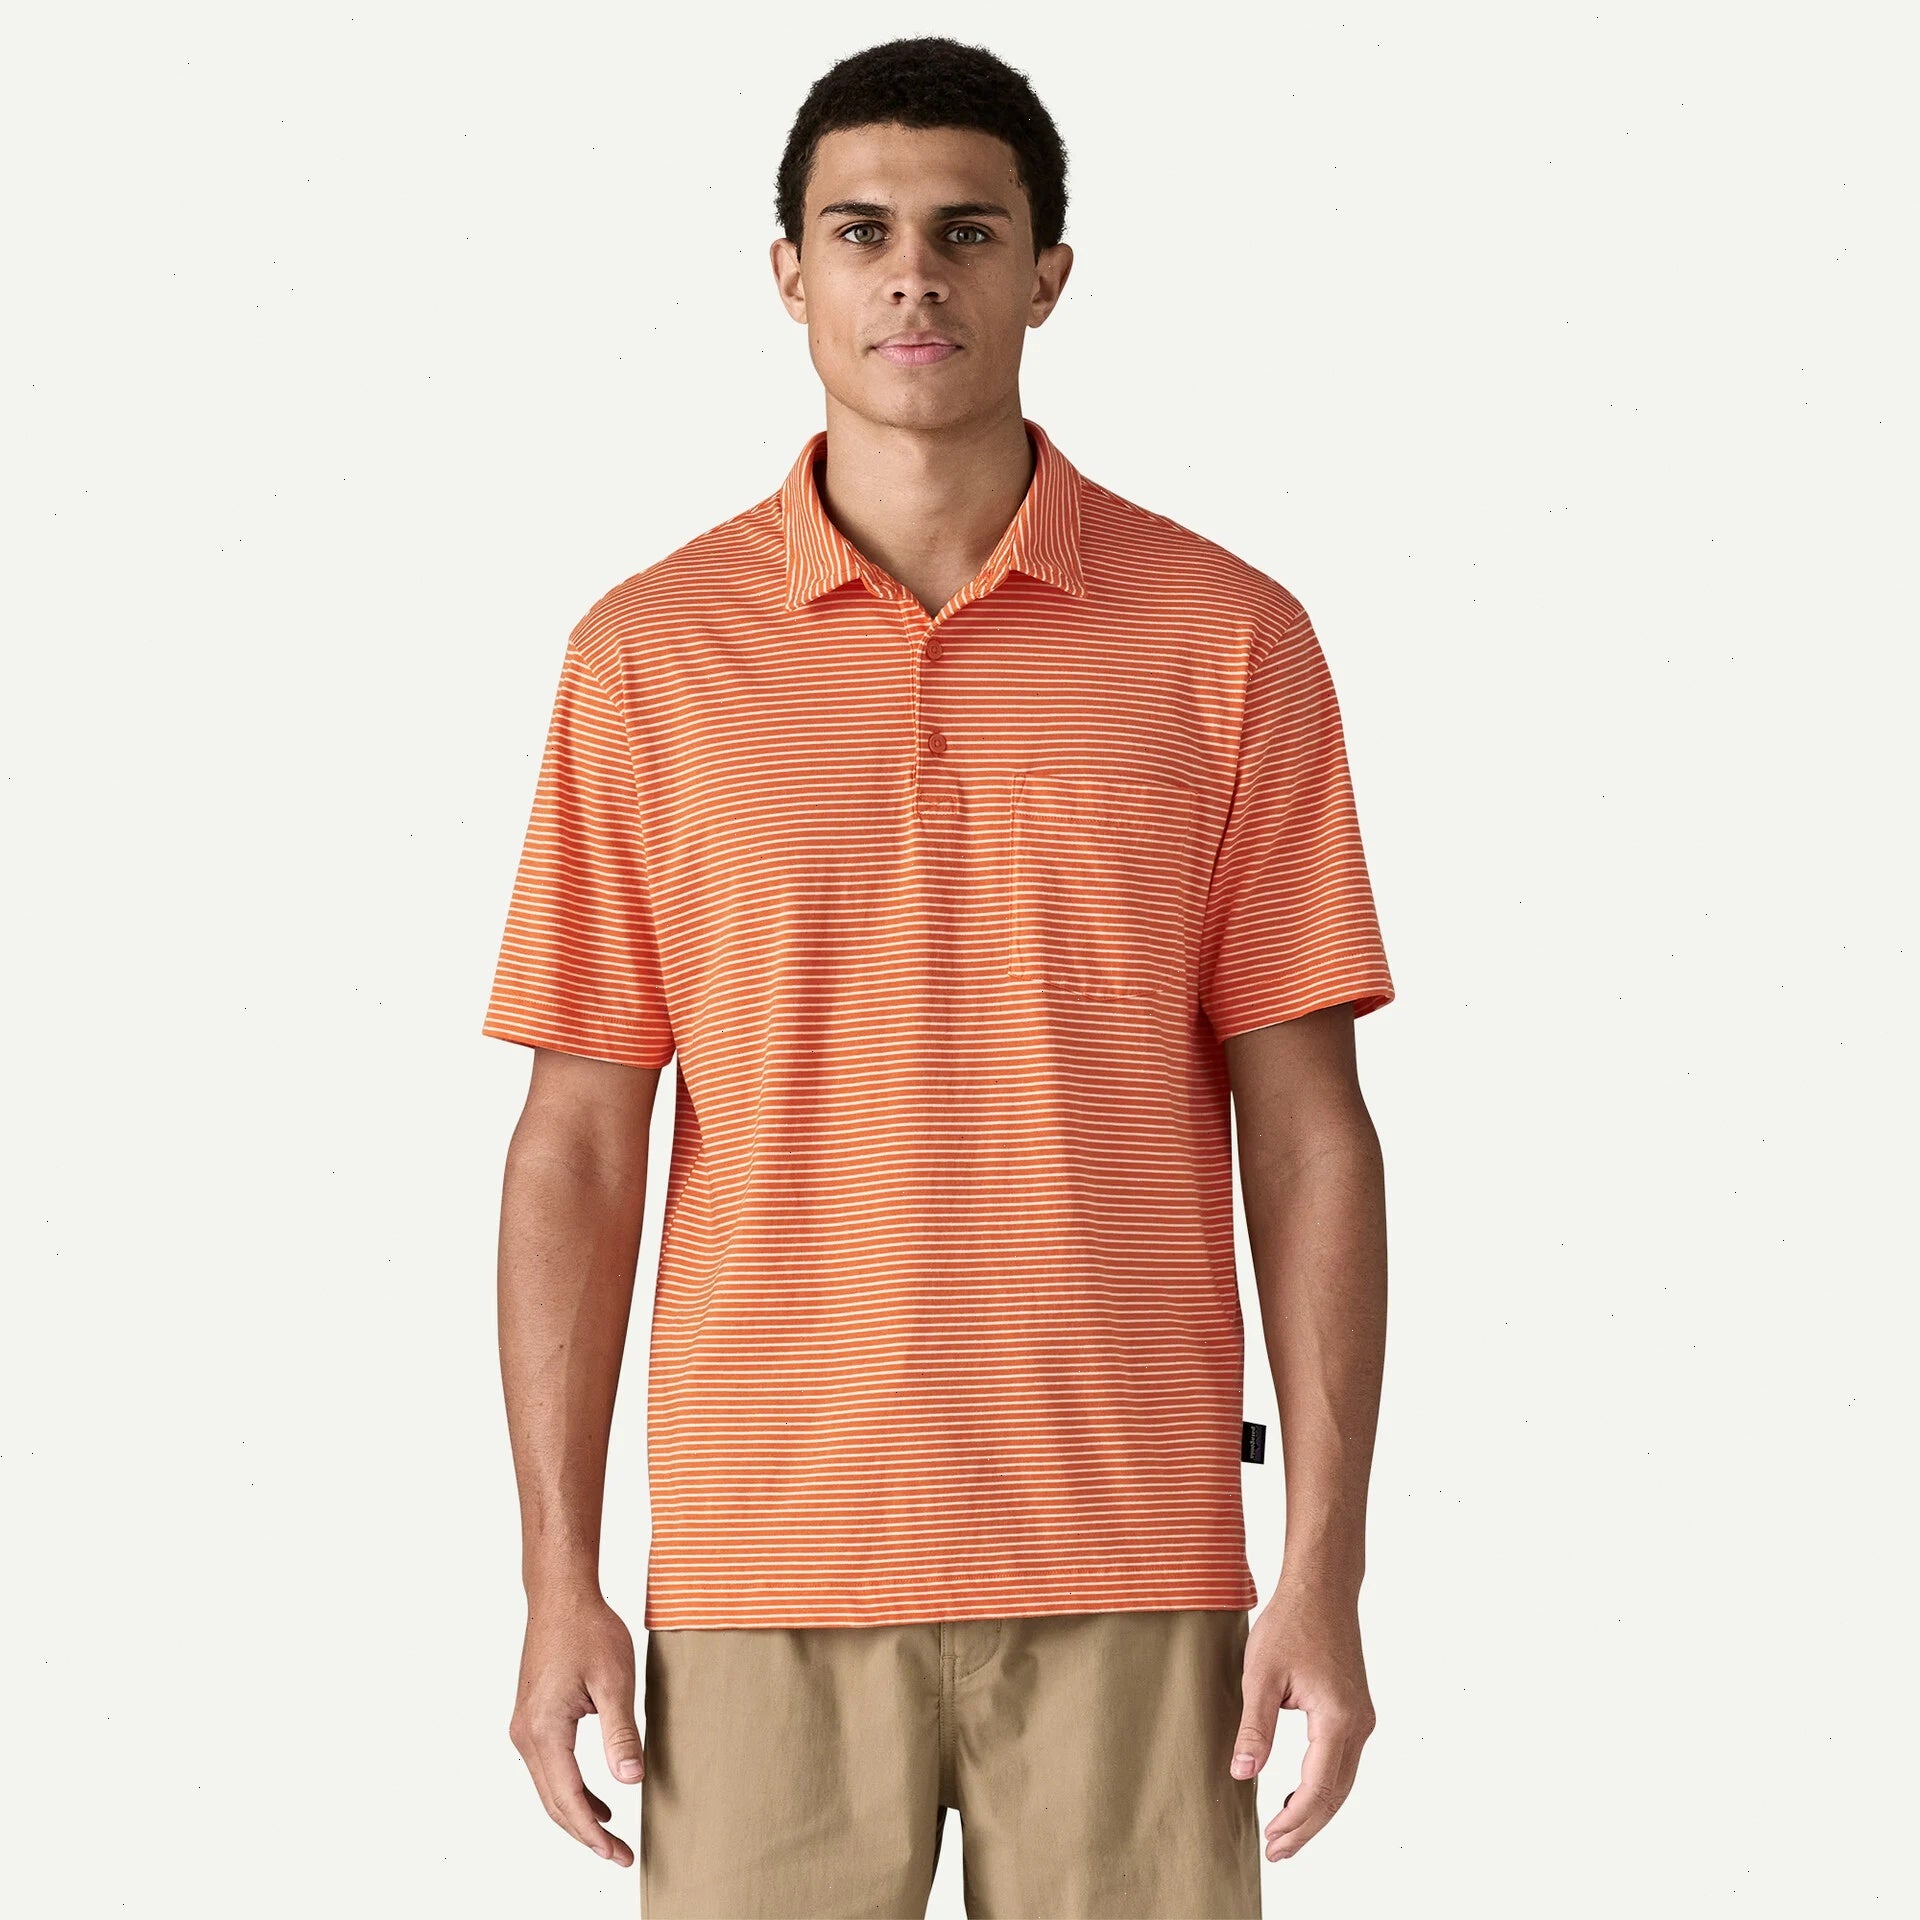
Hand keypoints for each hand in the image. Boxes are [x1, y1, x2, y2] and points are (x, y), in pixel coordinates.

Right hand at [508, 1589, 645, 1865]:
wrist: (561, 1596)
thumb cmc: (588, 1630)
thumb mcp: (615, 1681)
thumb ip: (620, 1733)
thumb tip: (630, 1780)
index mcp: (544, 1730)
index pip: (568, 1800)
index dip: (593, 1835)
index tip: (619, 1855)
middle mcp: (526, 1734)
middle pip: (554, 1802)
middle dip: (585, 1835)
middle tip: (619, 1855)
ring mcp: (525, 1727)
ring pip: (549, 1788)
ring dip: (577, 1814)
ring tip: (610, 1835)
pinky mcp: (532, 1718)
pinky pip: (549, 1768)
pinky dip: (571, 1789)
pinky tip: (596, 1798)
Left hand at [1230, 1579, 1375, 1861]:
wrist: (1322, 1588)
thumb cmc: (1290, 1623)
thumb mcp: (1261, 1674)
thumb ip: (1254, 1727)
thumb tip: (1242, 1774)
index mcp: (1337, 1719)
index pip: (1318, 1788)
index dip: (1295, 1822)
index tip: (1271, 1843)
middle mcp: (1358, 1724)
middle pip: (1336, 1794)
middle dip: (1306, 1827)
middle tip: (1276, 1852)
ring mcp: (1361, 1718)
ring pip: (1342, 1781)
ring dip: (1315, 1810)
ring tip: (1285, 1833)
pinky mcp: (1355, 1710)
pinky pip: (1342, 1761)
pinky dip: (1323, 1786)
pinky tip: (1298, 1794)